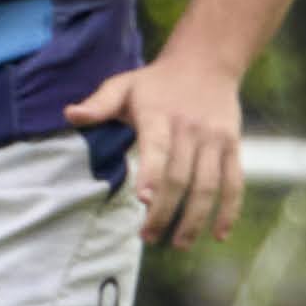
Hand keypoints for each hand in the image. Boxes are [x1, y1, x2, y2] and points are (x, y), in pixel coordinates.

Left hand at [65, 53, 248, 246]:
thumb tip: (71, 115)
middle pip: (181, 176)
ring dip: (195, 218)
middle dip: (165, 211)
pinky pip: (234, 182)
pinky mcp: (233, 146)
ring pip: (208, 185)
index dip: (152, 175)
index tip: (142, 201)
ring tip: (178, 243)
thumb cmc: (156, 81)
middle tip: (149, 238)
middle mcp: (190, 129)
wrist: (207, 61)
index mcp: (160, 116)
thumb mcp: (124, 84)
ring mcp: (215, 139)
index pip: (157, 148)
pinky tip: (218, 234)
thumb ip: (99, 103)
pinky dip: (229, 210)